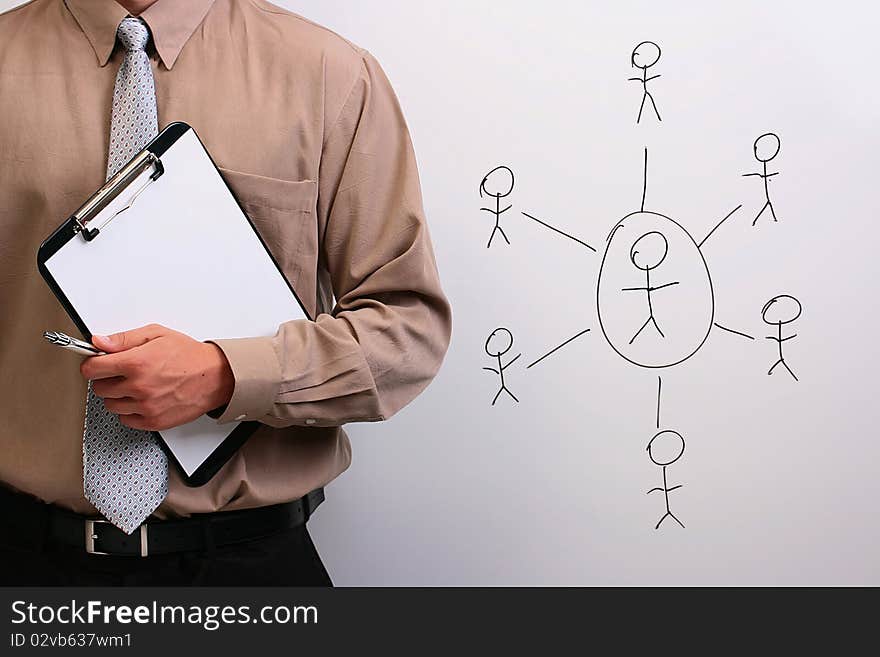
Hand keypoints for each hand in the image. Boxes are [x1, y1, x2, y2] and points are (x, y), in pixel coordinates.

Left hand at [80, 323, 234, 431]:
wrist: (215, 377)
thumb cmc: (189, 356)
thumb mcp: (157, 335)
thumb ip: (124, 339)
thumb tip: (99, 342)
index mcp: (136, 363)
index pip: (91, 369)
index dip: (92, 364)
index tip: (97, 363)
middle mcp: (138, 387)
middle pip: (99, 388)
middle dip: (106, 379)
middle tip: (122, 373)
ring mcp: (145, 406)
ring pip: (111, 405)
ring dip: (118, 396)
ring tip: (136, 385)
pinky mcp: (152, 421)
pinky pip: (126, 419)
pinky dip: (130, 410)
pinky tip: (143, 398)